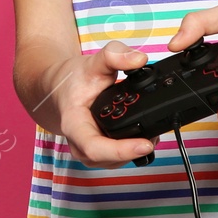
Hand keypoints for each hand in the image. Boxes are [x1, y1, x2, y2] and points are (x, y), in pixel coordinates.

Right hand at [48, 41, 157, 167]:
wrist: (61, 89)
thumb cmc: (72, 79)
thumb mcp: (92, 62)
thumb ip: (115, 56)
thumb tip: (139, 60)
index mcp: (73, 124)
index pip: (95, 147)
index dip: (121, 150)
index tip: (145, 144)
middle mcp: (79, 143)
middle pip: (109, 159)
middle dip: (135, 150)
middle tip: (156, 133)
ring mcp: (88, 150)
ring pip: (116, 162)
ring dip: (135, 151)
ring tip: (151, 131)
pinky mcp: (98, 152)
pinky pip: (117, 158)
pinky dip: (131, 149)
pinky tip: (141, 134)